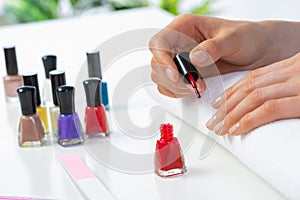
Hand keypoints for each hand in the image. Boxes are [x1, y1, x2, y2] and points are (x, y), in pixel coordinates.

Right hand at [149, 14, 275, 97]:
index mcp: (184, 27)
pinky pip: (170, 86)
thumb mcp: (234, 38)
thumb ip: (214, 47)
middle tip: (193, 85)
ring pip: (160, 77)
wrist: (258, 52)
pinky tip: (194, 90)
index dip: (162, 60)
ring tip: (198, 87)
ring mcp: (180, 60)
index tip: (175, 75)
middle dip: (172, 78)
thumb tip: (194, 58)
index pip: (159, 43)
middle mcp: (178, 43)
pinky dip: (178, 92)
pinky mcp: (185, 74)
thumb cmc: (247, 37)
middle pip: (157, 63)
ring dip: (175, 87)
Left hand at [206, 53, 299, 134]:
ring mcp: (298, 83)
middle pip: (249, 87)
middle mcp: (293, 70)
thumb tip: (270, 100)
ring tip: (219, 128)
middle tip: (213, 121)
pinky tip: (236, 130)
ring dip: (232, 115)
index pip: (254, 77)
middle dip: (227, 106)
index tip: (218, 104)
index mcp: (293, 65)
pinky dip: (249, 120)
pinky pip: (269, 108)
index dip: (233, 91)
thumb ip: (288, 86)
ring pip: (253, 98)